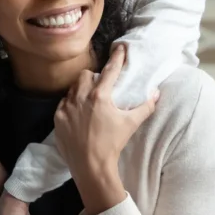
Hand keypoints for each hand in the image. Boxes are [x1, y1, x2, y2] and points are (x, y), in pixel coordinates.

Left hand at [53, 45, 157, 173]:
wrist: (91, 166)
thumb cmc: (112, 144)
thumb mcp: (130, 124)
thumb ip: (145, 107)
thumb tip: (156, 93)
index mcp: (99, 96)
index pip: (110, 71)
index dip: (117, 58)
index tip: (120, 48)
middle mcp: (80, 98)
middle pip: (85, 75)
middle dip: (93, 77)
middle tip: (101, 86)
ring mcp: (66, 107)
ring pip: (72, 88)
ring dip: (81, 89)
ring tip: (89, 100)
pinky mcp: (57, 118)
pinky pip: (63, 103)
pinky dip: (71, 104)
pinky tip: (78, 113)